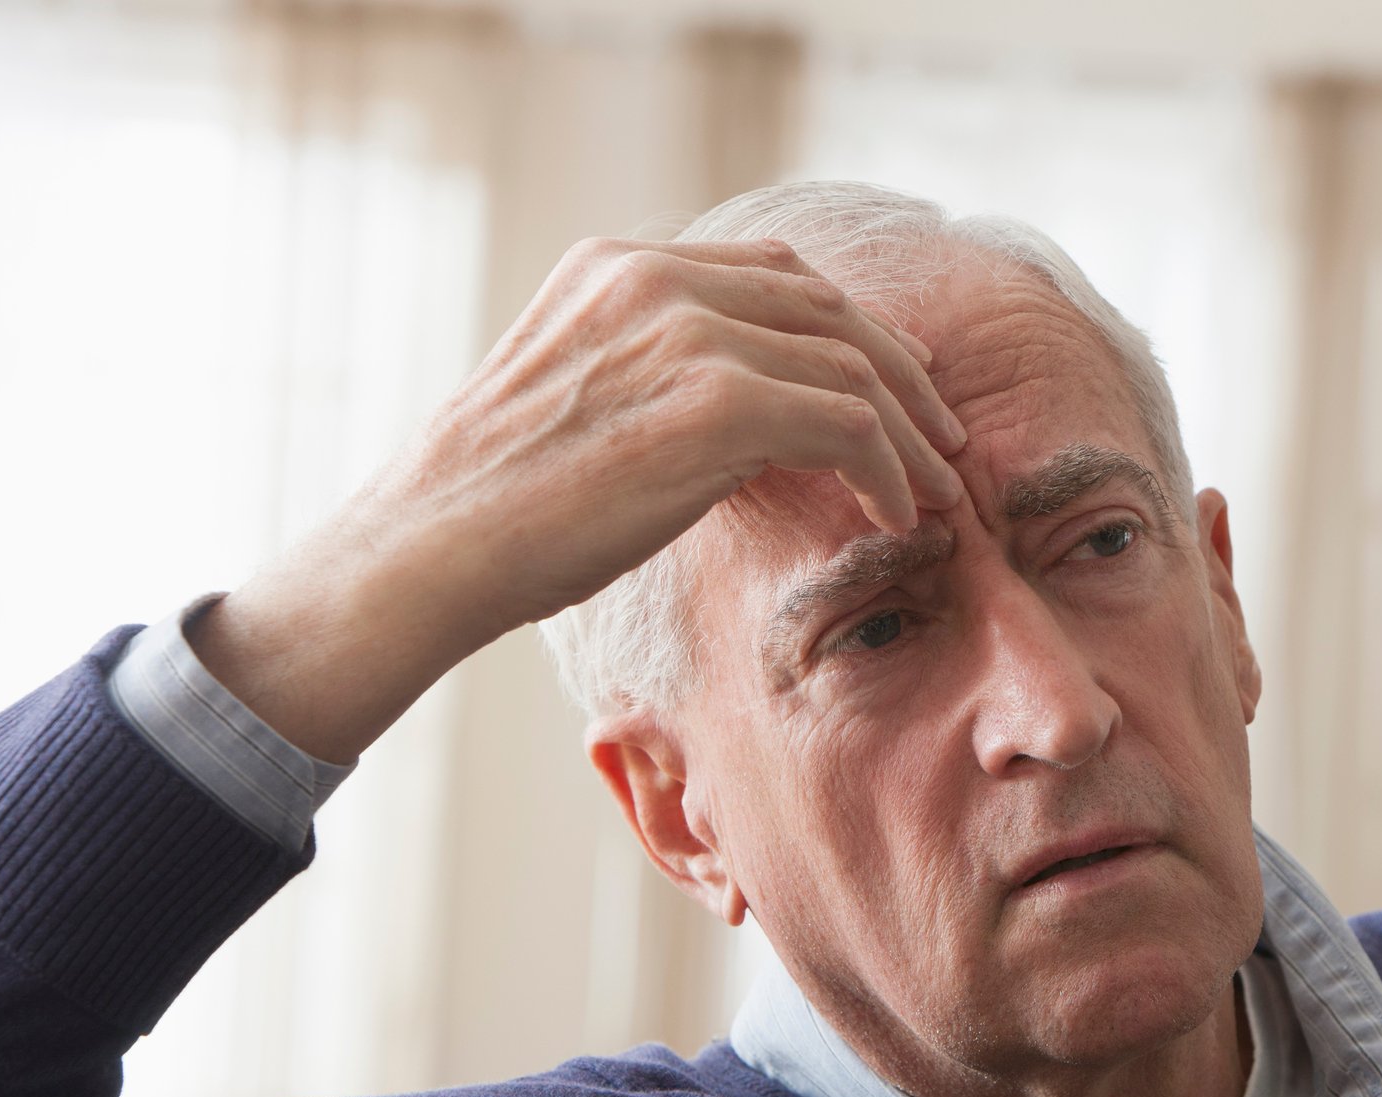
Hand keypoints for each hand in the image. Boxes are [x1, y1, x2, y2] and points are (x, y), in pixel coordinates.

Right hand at [188, 237, 966, 763]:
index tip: (896, 385)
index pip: (775, 274)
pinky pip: (847, 421)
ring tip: (937, 488)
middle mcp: (656, 279)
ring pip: (850, 363)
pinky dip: (888, 468)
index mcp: (619, 265)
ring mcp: (686, 333)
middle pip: (827, 307)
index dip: (850, 329)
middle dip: (900, 373)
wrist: (438, 546)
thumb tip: (754, 409)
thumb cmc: (501, 502)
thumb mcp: (578, 395)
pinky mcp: (714, 403)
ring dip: (909, 433)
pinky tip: (896, 514)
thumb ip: (655, 367)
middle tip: (944, 437)